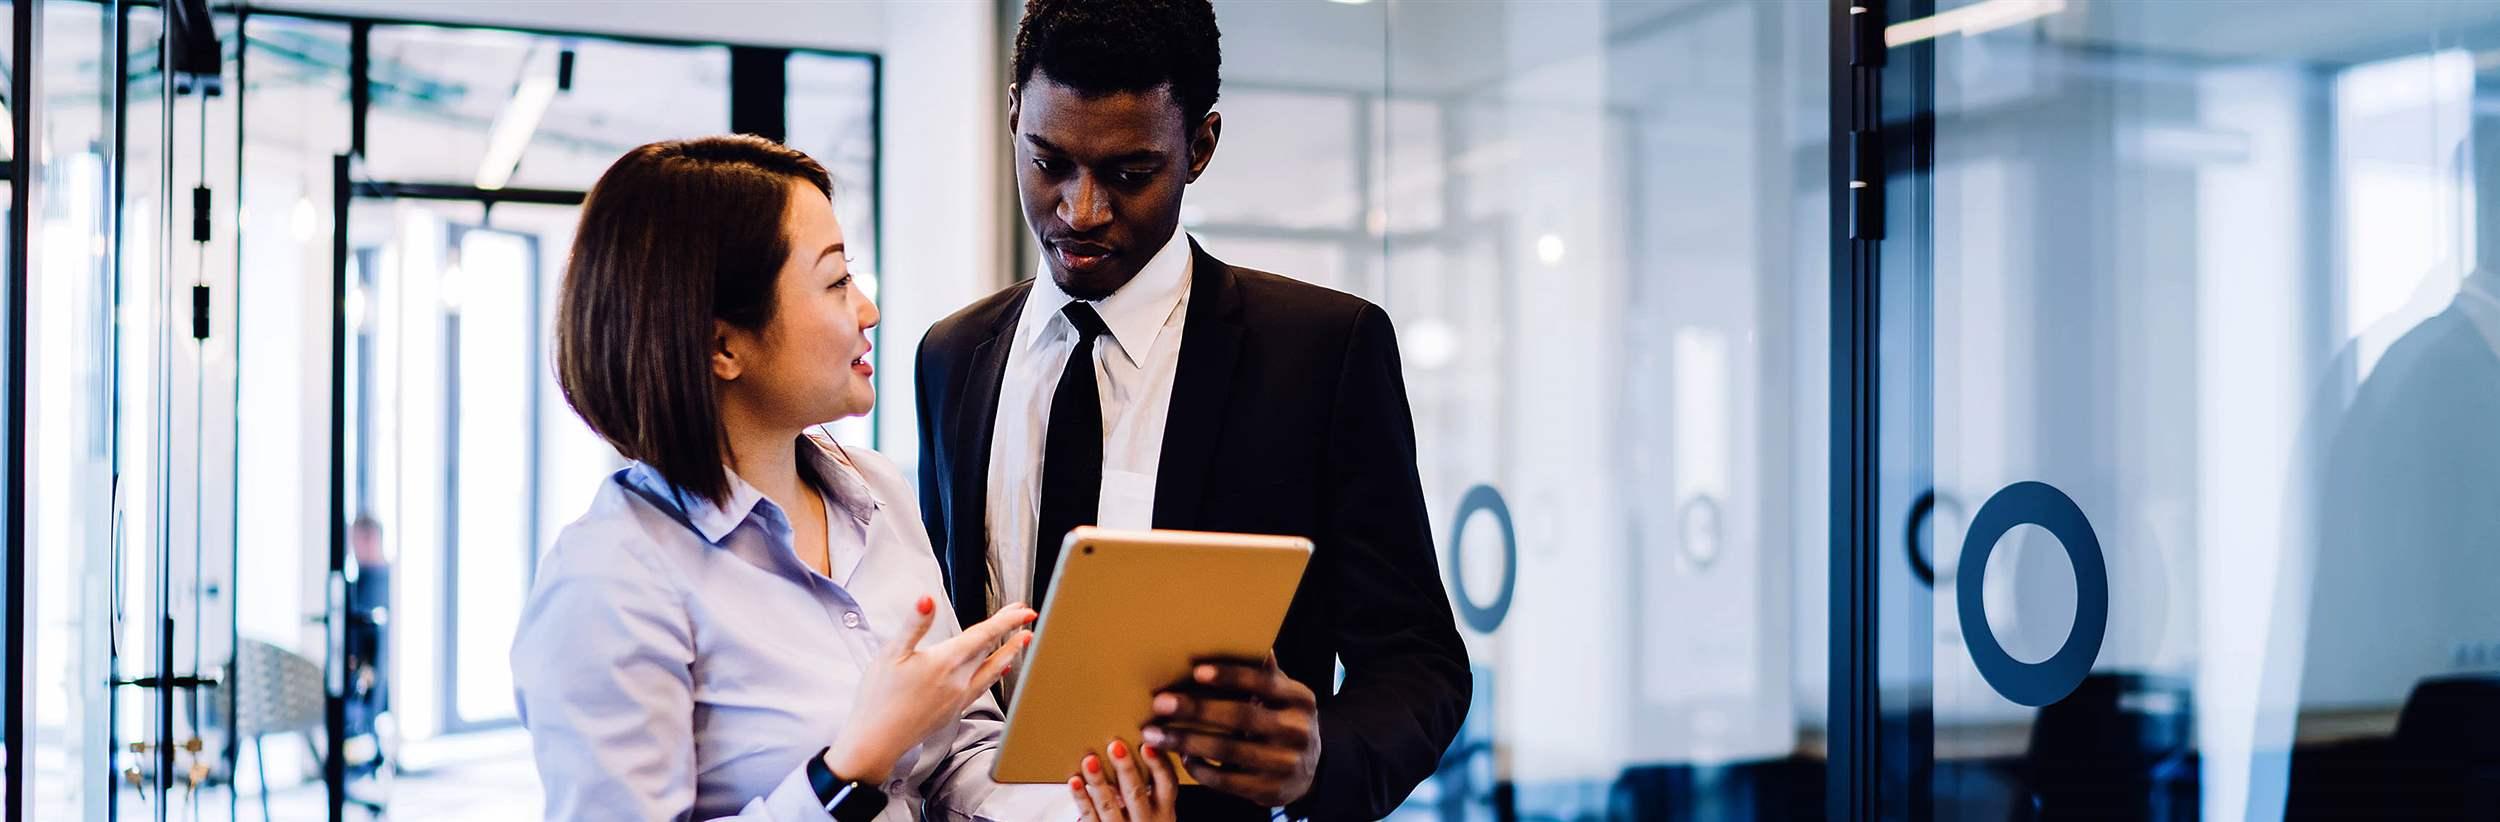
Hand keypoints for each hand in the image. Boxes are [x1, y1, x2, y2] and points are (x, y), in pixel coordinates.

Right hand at [824, 597, 1034, 782]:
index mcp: (946, 661)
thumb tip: (927, 599)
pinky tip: (996, 672)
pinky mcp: (953, 711)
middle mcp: (958, 679)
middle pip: (991, 648)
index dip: (1007, 620)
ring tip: (1022, 642)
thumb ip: (914, 624)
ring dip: (1009, 653)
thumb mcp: (891, 653)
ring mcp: (958, 697)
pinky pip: (982, 688)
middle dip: (1009, 630)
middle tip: (1024, 616)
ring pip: (991, 670)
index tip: (1024, 610)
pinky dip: (994, 675)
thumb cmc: (879, 697)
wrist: (877, 741)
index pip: (984, 634)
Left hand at [1069, 738, 1176, 821]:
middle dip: (1126, 769)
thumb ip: (1146, 783)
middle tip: (1115, 746)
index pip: (1166, 785)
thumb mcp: (1155, 807)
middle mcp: (1146, 821)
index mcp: (1164, 810)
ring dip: (1099, 782)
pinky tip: (1075, 781)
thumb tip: (1126, 747)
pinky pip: (1090, 817)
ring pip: (1109, 806)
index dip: (1158, 765)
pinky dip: (1082, 798)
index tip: (1147, 746)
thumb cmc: (1142, 820)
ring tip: (1090, 761)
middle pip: (1136, 795)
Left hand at [1141, 657, 1319, 807]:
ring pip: (1228, 750)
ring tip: (1155, 733)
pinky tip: (1182, 757)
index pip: (1264, 682)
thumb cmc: (1285, 723)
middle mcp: (1297, 730)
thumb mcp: (1285, 698)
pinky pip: (1227, 780)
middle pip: (1241, 717)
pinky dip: (1200, 768)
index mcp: (1300, 699)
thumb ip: (1268, 676)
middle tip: (1161, 703)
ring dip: (1187, 741)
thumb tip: (1253, 641)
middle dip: (1197, 709)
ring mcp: (1285, 764)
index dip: (1230, 676)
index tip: (1196, 672)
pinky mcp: (1269, 790)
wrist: (1309, 772)